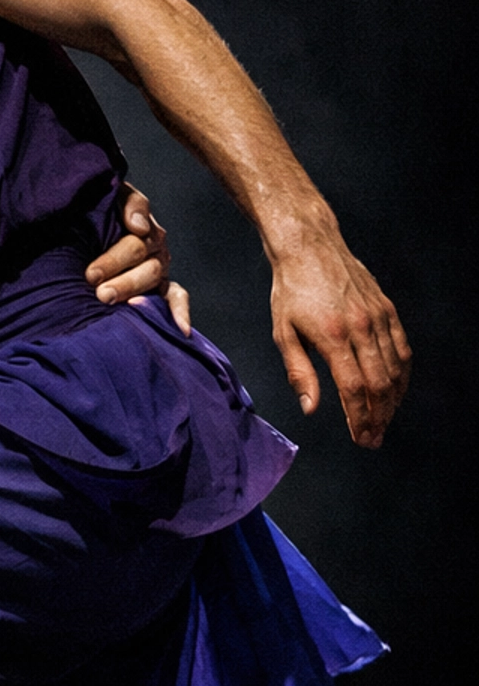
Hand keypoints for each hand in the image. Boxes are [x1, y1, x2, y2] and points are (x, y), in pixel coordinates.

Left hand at [87, 185, 190, 334]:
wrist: (84, 228)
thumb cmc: (95, 213)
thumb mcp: (111, 197)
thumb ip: (128, 203)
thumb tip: (139, 226)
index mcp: (142, 228)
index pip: (136, 244)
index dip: (114, 260)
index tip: (91, 275)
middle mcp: (154, 249)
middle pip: (146, 267)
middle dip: (123, 282)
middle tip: (100, 294)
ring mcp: (159, 270)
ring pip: (155, 282)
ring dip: (135, 294)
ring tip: (113, 304)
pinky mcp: (162, 289)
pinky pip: (176, 298)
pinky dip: (180, 313)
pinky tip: (181, 330)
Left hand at [269, 226, 410, 446]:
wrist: (309, 247)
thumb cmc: (290, 291)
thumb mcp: (283, 333)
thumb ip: (299, 372)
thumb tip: (311, 408)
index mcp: (332, 336)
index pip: (354, 389)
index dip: (360, 418)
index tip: (360, 437)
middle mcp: (360, 327)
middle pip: (379, 384)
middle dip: (379, 417)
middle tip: (373, 438)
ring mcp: (377, 317)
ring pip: (395, 368)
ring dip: (392, 400)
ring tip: (384, 421)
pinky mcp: (386, 309)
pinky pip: (401, 348)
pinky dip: (402, 373)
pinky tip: (395, 390)